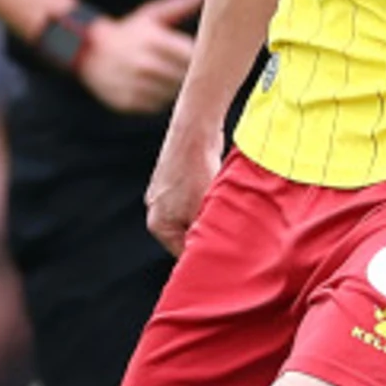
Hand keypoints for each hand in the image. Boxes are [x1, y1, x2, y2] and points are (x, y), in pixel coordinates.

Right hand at [76, 0, 203, 114]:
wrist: (87, 52)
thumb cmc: (128, 32)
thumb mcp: (150, 15)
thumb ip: (178, 5)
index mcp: (152, 40)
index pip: (190, 55)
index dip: (201, 57)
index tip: (203, 56)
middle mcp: (143, 64)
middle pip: (184, 76)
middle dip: (189, 73)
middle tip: (187, 68)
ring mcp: (135, 85)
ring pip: (172, 93)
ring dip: (174, 86)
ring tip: (164, 74)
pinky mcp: (128, 102)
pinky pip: (157, 105)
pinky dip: (159, 97)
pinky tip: (151, 85)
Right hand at [144, 134, 218, 255]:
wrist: (194, 132)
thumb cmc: (197, 171)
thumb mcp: (203, 210)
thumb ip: (204, 235)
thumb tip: (214, 251)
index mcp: (159, 225)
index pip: (183, 253)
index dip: (205, 253)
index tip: (225, 253)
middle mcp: (157, 212)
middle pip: (187, 234)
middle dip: (206, 232)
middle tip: (227, 230)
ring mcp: (165, 195)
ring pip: (192, 215)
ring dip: (208, 214)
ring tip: (221, 204)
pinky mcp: (176, 180)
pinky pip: (193, 198)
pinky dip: (206, 198)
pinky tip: (217, 189)